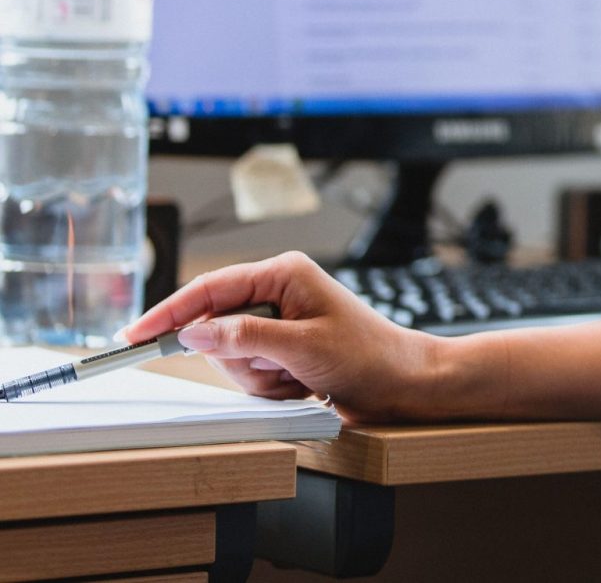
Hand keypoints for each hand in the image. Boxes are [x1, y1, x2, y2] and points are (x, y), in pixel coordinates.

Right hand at [121, 251, 447, 423]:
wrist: (403, 383)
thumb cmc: (367, 355)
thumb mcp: (302, 347)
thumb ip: (245, 338)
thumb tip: (194, 333)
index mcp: (284, 274)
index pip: (210, 289)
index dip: (169, 313)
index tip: (135, 335)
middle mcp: (278, 292)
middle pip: (215, 331)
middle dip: (243, 361)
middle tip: (281, 369)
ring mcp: (278, 322)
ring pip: (230, 358)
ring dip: (261, 378)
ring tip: (299, 377)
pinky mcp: (281, 349)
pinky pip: (250, 375)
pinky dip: (271, 388)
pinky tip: (302, 384)